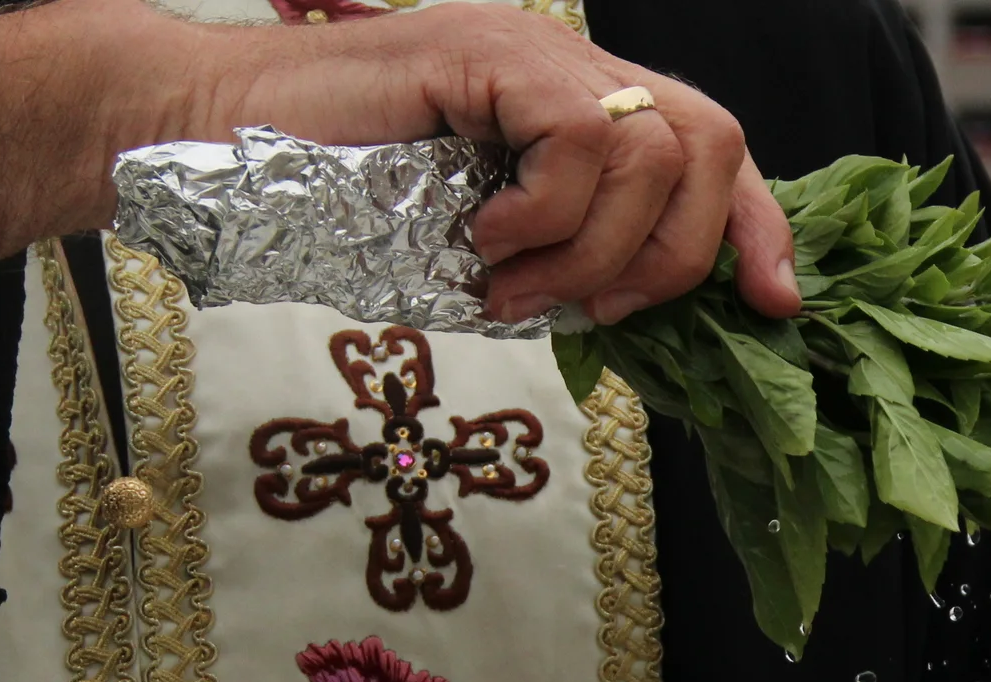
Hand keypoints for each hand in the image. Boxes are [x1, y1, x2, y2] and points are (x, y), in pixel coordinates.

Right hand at [0, 0, 796, 327]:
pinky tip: (484, 238)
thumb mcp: (483, 257)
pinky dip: (546, 213)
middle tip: (587, 309)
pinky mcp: (490, 50)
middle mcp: (575, 69)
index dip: (757, 228)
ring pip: (654, 150)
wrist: (215, 142)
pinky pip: (584, 136)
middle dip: (674, 256)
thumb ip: (568, 270)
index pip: (713, 151)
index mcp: (584, 113)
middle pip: (710, 143)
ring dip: (593, 248)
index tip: (774, 304)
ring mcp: (534, 50)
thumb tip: (639, 323)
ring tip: (513, 279)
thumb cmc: (333, 206)